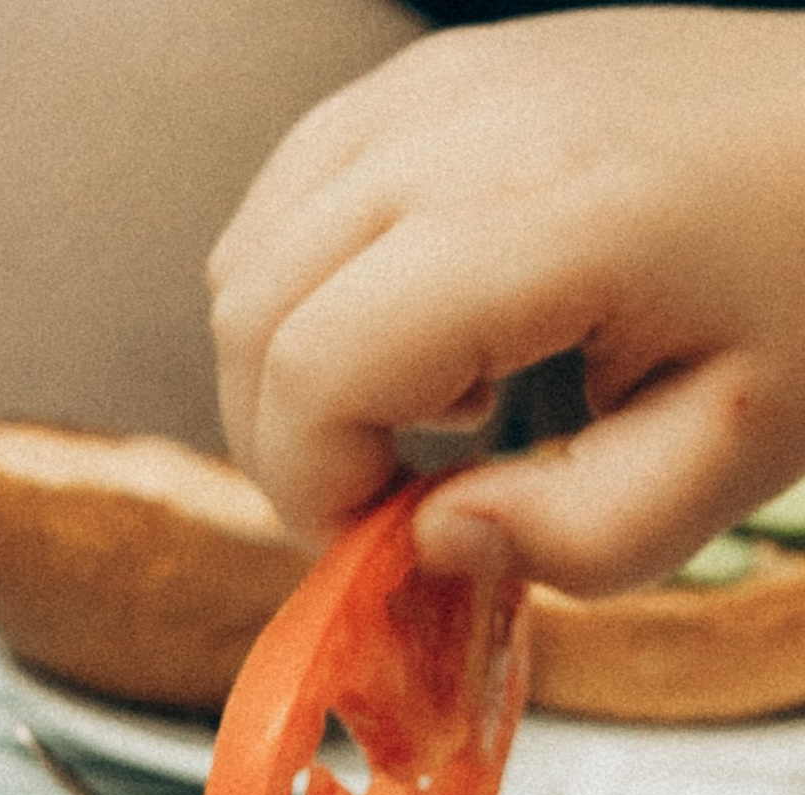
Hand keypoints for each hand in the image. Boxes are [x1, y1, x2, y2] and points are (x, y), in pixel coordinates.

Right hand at [211, 8, 804, 589]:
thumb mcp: (727, 456)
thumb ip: (572, 539)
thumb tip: (433, 540)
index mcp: (544, 216)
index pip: (311, 368)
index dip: (310, 489)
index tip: (378, 541)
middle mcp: (469, 123)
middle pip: (251, 308)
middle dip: (284, 443)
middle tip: (384, 502)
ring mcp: (444, 80)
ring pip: (248, 249)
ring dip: (291, 365)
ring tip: (420, 408)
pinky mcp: (441, 70)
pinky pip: (291, 190)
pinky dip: (308, 285)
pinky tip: (420, 327)